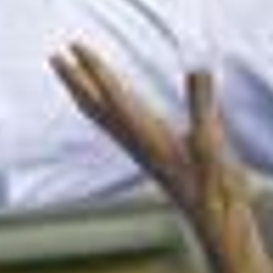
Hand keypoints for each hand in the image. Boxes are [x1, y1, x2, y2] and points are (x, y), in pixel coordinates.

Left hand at [53, 48, 259, 272]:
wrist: (217, 226)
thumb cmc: (217, 190)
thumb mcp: (212, 144)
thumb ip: (203, 107)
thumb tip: (198, 69)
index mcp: (149, 138)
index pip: (114, 97)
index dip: (95, 70)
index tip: (76, 46)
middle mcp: (139, 143)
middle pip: (97, 108)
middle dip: (76, 81)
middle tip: (54, 56)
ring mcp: (144, 150)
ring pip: (104, 117)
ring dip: (86, 93)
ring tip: (72, 73)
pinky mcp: (153, 154)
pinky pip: (118, 125)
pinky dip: (105, 107)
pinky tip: (111, 103)